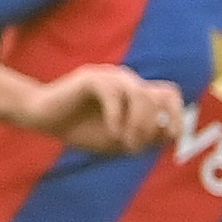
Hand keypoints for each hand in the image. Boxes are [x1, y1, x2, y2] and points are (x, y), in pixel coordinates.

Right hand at [15, 65, 183, 153]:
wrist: (44, 120)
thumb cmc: (82, 130)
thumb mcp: (119, 141)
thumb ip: (144, 138)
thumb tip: (168, 132)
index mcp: (137, 94)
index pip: (170, 95)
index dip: (178, 115)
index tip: (174, 137)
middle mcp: (128, 82)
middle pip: (159, 96)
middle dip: (155, 124)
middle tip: (137, 145)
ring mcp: (111, 76)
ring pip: (142, 96)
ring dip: (139, 124)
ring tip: (124, 142)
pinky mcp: (92, 76)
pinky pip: (116, 95)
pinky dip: (118, 118)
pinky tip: (112, 133)